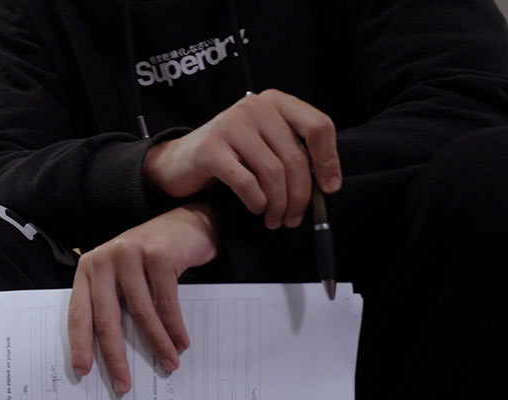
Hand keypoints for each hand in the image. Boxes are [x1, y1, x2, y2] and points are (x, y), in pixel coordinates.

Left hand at [69, 203, 218, 393]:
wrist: (186, 223)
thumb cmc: (150, 256)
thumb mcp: (122, 276)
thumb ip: (112, 302)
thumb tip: (111, 351)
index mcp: (89, 268)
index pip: (79, 312)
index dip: (80, 344)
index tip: (83, 370)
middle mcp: (104, 260)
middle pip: (106, 318)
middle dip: (115, 356)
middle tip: (123, 384)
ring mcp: (130, 255)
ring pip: (140, 313)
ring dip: (157, 344)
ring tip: (168, 363)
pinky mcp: (158, 256)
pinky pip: (166, 302)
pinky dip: (175, 327)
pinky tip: (181, 343)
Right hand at [144, 89, 341, 228]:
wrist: (179, 162)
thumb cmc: (230, 158)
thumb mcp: (267, 146)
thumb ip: (294, 154)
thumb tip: (327, 185)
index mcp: (274, 103)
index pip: (318, 126)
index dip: (329, 161)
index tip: (329, 190)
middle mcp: (254, 107)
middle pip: (296, 157)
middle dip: (300, 195)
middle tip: (294, 218)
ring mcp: (230, 124)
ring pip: (273, 173)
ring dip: (279, 204)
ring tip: (275, 220)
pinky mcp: (210, 147)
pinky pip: (247, 182)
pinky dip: (256, 202)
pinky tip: (255, 208)